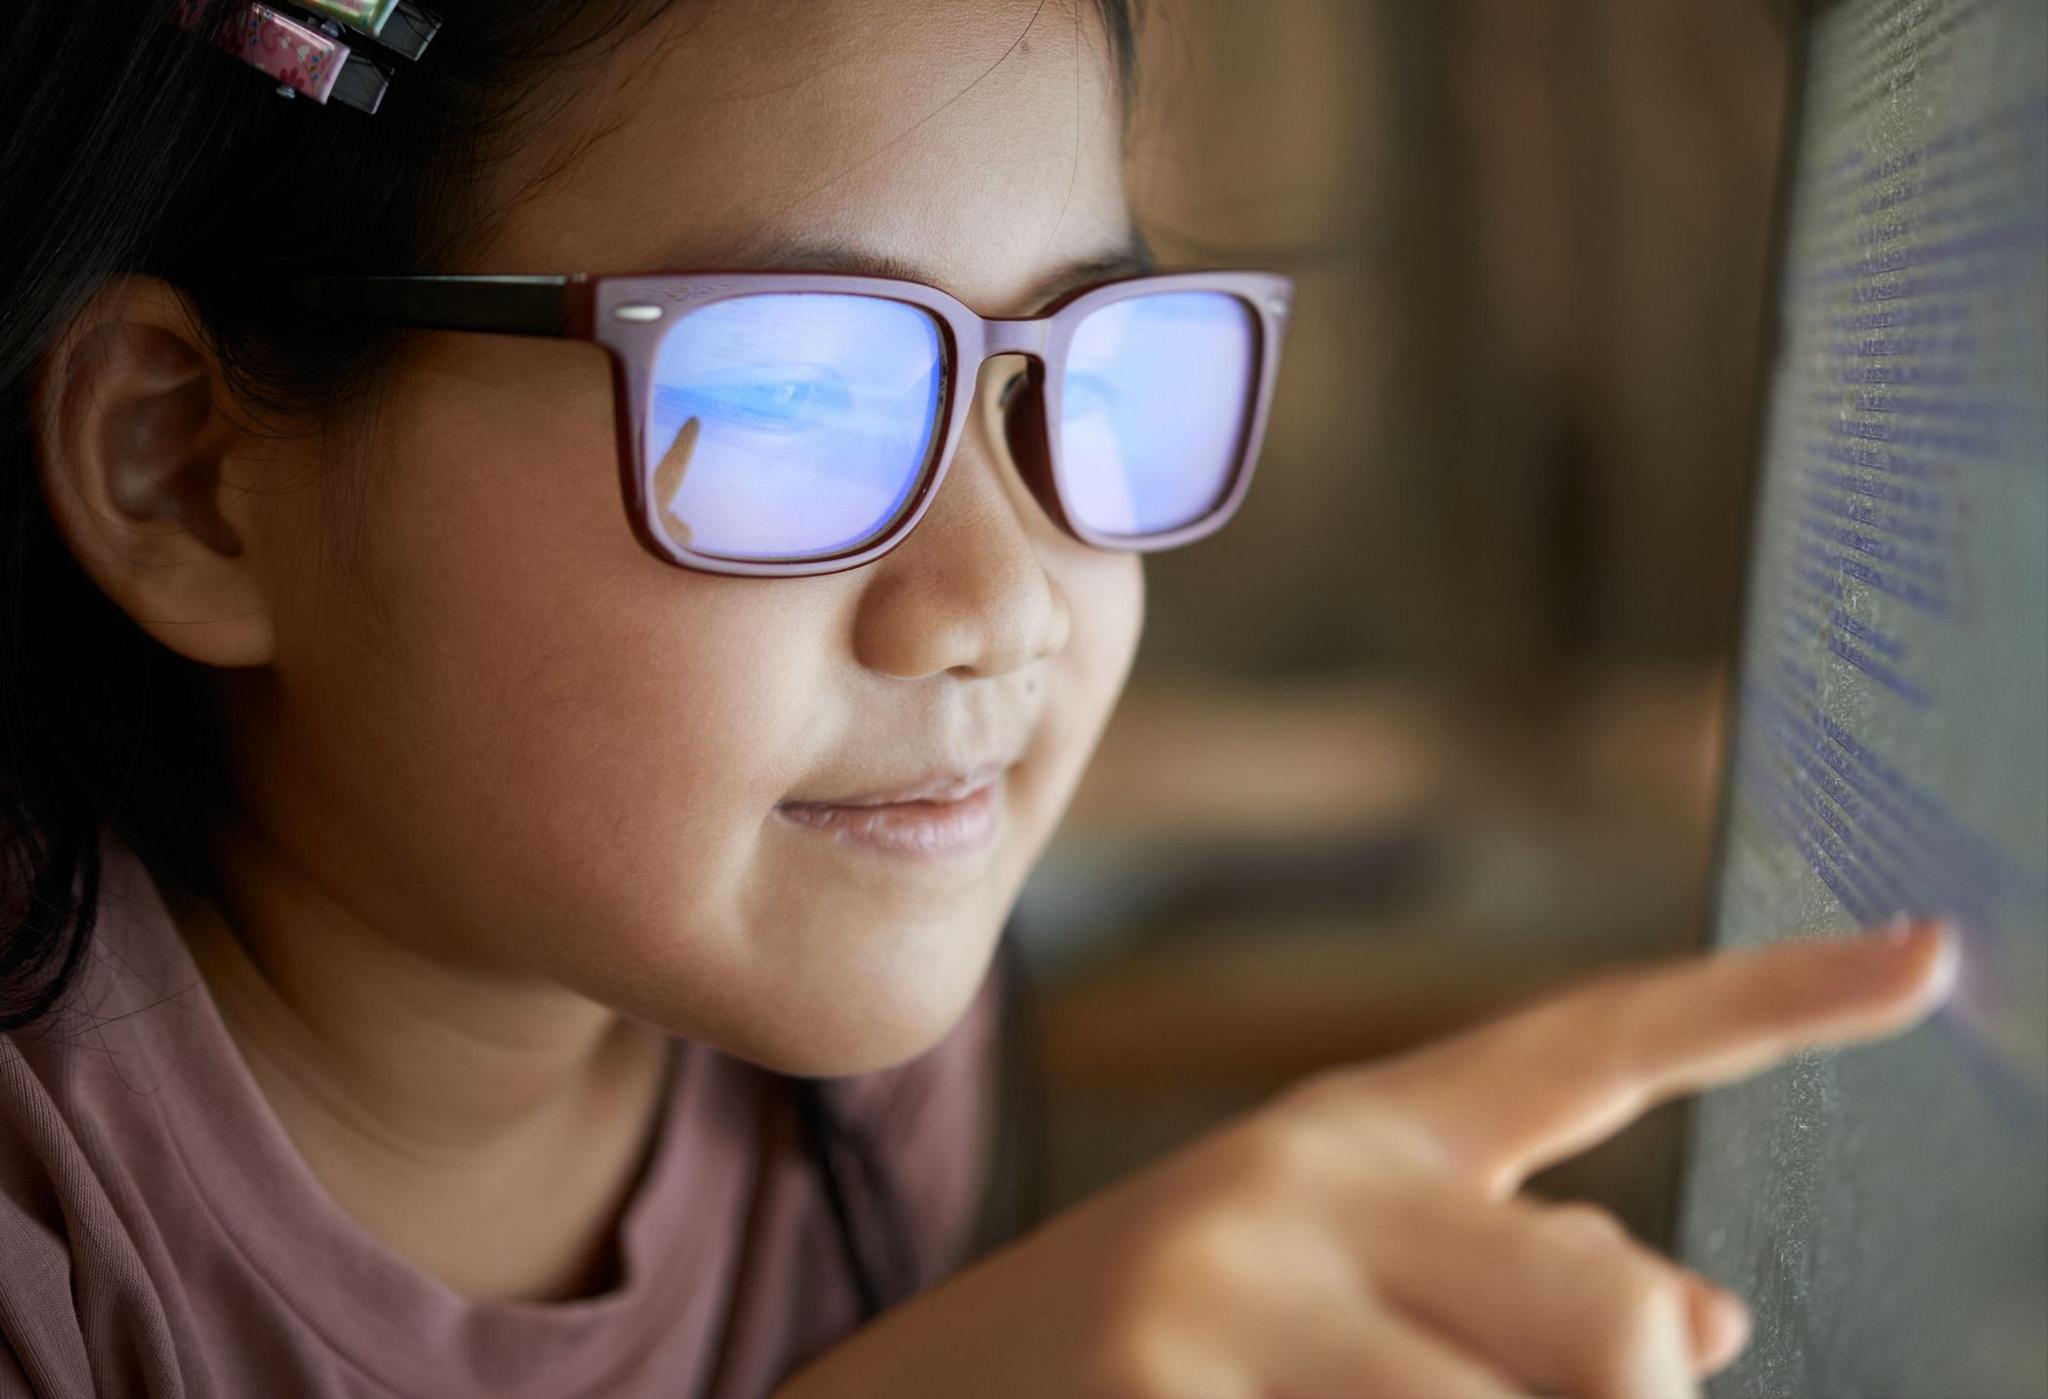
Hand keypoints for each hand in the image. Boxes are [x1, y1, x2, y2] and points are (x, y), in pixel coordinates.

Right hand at [772, 917, 1959, 1398]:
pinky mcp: (1185, 1391)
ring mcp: (1239, 1293)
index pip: (1593, 1044)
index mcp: (1351, 1133)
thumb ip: (1501, 1277)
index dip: (1775, 998)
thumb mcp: (1315, 1292)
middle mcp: (1304, 1181)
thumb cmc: (1137, 1367)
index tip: (1934, 952)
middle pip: (1624, 1327)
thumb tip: (1713, 1315)